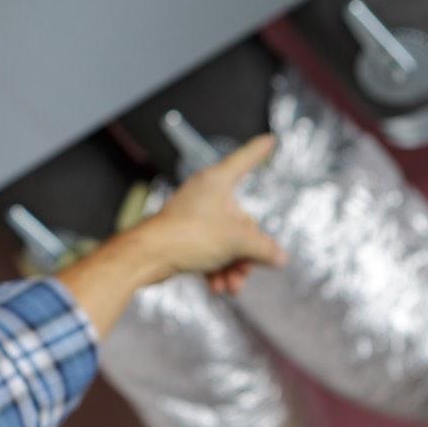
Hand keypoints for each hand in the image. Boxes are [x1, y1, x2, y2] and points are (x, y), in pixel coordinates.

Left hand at [133, 134, 284, 294]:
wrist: (147, 257)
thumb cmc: (186, 235)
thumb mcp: (235, 242)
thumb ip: (263, 249)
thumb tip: (280, 257)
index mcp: (218, 182)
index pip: (245, 160)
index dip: (259, 151)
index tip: (270, 139)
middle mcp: (206, 195)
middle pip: (242, 221)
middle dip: (246, 252)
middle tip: (247, 271)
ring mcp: (194, 216)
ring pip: (226, 240)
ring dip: (232, 266)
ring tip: (232, 286)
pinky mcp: (184, 237)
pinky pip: (210, 251)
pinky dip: (216, 269)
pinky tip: (218, 287)